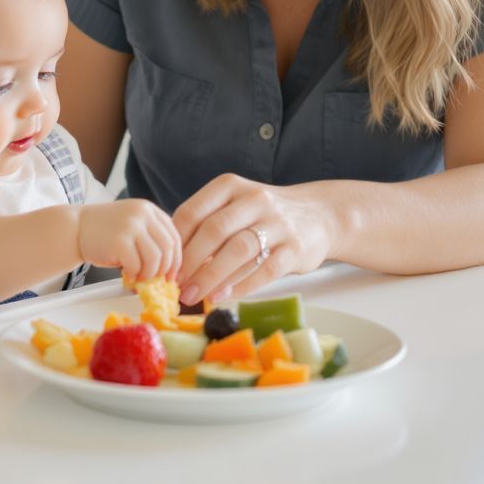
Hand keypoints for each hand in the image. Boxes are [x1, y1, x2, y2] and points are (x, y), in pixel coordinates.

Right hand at [78, 199, 181, 281]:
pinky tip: (126, 276)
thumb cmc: (104, 232)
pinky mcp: (120, 240)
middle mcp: (142, 214)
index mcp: (149, 210)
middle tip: (156, 281)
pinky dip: (134, 276)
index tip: (172, 274)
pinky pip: (136, 265)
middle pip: (168, 248)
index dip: (176, 259)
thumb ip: (151, 237)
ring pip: (155, 259)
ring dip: (149, 274)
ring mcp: (131, 225)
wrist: (75, 228)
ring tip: (138, 278)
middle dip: (165, 270)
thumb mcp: (133, 224)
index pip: (174, 236)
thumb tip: (171, 268)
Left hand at [173, 174, 334, 305]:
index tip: (166, 267)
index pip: (192, 212)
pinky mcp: (295, 247)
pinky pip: (265, 269)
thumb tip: (172, 260)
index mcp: (230, 186)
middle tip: (177, 286)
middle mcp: (253, 199)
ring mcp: (277, 222)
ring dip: (212, 276)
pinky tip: (224, 296)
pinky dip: (241, 286)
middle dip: (190, 262)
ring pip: (239, 249)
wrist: (317, 214)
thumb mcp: (234, 206)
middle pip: (214, 231)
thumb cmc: (263, 215)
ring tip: (196, 295)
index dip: (175, 243)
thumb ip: (206, 224)